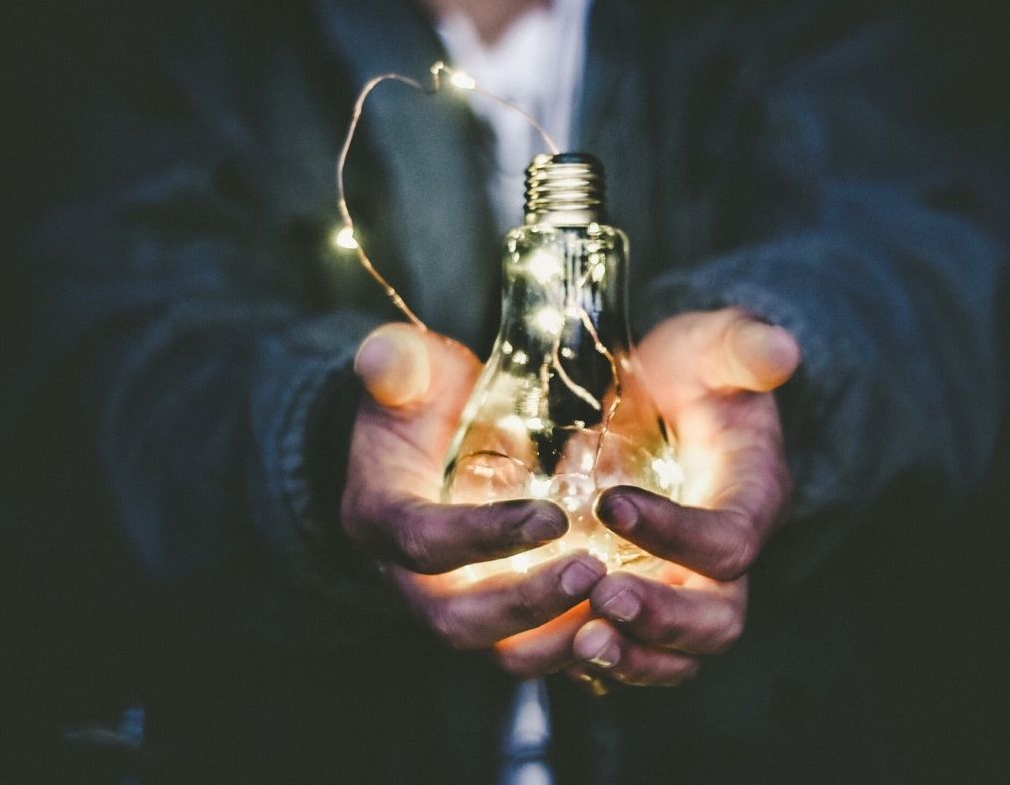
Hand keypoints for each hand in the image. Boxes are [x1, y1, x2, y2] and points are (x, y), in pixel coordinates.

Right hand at [342, 323, 606, 675]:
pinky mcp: (495, 618)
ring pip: (499, 652)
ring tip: (621, 605)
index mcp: (381, 517)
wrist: (424, 444)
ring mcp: (454, 603)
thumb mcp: (408, 372)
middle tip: (593, 571)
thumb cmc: (422, 401)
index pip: (423, 541)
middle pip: (457, 621)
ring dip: (559, 639)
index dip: (484, 536)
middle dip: (526, 605)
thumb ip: (398, 364)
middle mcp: (409, 578)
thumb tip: (384, 358)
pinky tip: (629, 621)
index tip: (553, 517)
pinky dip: (578, 646)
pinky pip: (533, 651)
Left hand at [567, 309, 799, 690]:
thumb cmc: (694, 371)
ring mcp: (686, 586)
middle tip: (602, 598)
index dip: (677, 533)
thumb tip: (781, 349)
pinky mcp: (648, 598)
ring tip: (579, 642)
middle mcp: (725, 559)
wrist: (671, 399)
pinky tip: (555, 645)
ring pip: (678, 654)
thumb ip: (743, 347)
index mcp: (751, 499)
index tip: (611, 503)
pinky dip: (600, 663)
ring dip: (632, 658)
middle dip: (662, 618)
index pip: (729, 541)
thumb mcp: (714, 346)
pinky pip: (634, 652)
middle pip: (717, 619)